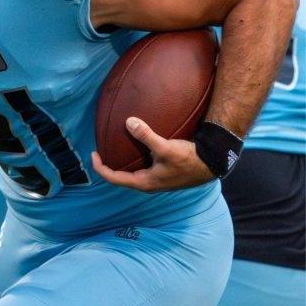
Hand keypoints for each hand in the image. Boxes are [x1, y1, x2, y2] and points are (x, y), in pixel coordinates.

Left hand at [91, 117, 214, 191]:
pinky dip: (133, 156)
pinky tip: (135, 144)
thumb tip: (128, 122)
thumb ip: (146, 136)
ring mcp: (156, 178)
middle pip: (121, 176)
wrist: (212, 163)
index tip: (93, 153)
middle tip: (100, 149)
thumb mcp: (165, 147)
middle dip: (108, 164)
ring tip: (114, 146)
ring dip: (121, 161)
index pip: (114, 178)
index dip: (100, 167)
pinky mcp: (162, 172)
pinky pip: (141, 165)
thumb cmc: (188, 159)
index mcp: (144, 183)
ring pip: (132, 171)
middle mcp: (148, 183)